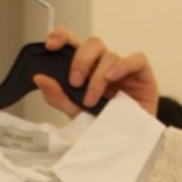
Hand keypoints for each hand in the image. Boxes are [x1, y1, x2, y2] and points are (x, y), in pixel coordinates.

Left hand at [34, 27, 159, 117]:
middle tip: (74, 82)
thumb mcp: (74, 112)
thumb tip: (39, 78)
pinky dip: (122, 66)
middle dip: (81, 60)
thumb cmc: (103, 125)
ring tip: (91, 101)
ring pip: (110, 56)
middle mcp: (104, 65)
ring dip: (98, 77)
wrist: (126, 144)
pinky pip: (135, 60)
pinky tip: (112, 77)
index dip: (63, 37)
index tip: (51, 45)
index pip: (75, 43)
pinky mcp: (142, 75)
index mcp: (87, 68)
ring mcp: (123, 69)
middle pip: (93, 44)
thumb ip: (57, 96)